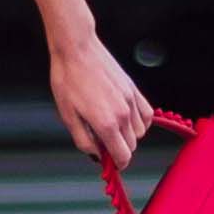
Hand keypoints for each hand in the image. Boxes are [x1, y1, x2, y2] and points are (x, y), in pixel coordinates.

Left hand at [50, 29, 152, 169]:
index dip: (117, 164)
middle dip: (119, 149)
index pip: (123, 157)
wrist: (76, 49)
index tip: (110, 163)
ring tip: (111, 127)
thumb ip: (84, 140)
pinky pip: (147, 115)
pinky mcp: (134, 89)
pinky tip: (126, 119)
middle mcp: (123, 114)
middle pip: (131, 146)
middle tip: (102, 142)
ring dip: (128, 136)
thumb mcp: (67, 116)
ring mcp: (131, 101)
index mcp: (106, 123)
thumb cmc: (67, 79)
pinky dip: (140, 122)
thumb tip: (96, 155)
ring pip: (140, 132)